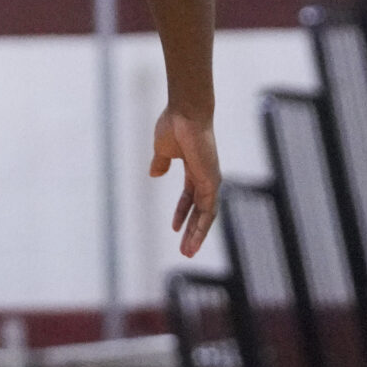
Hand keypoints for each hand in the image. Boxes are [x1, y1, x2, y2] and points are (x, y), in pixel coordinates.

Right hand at [150, 107, 219, 258]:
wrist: (186, 113)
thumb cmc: (174, 125)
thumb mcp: (162, 149)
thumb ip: (160, 163)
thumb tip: (155, 174)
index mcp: (194, 169)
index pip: (189, 197)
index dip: (182, 212)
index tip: (174, 228)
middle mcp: (206, 177)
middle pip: (200, 210)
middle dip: (192, 230)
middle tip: (185, 250)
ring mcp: (210, 180)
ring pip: (206, 215)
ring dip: (197, 235)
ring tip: (187, 253)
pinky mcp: (211, 182)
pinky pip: (208, 211)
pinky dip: (201, 227)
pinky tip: (193, 240)